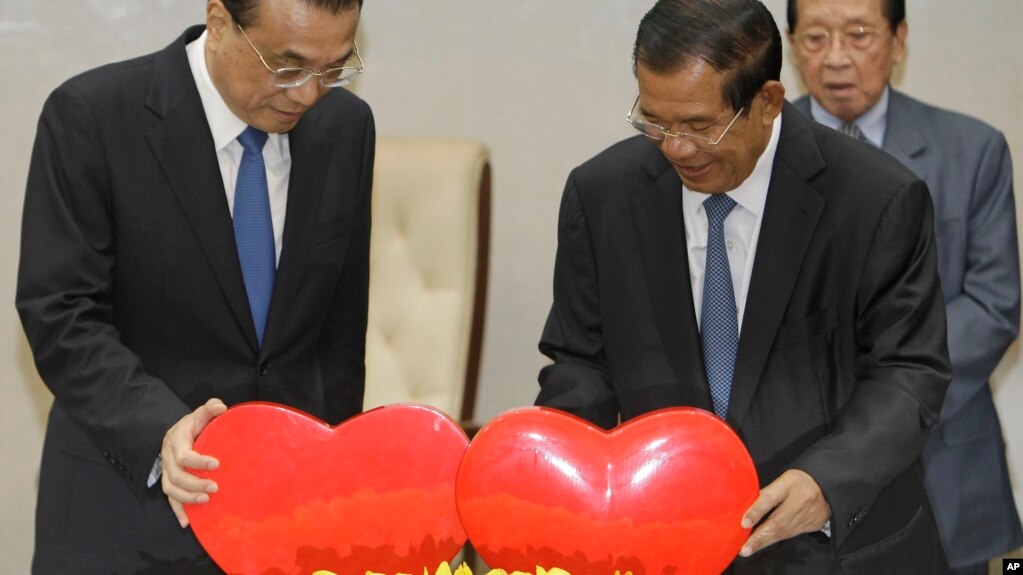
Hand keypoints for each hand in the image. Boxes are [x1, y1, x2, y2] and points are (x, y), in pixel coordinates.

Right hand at [160, 398, 227, 527]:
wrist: (177, 433)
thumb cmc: (192, 425)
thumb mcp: (199, 414)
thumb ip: (209, 409)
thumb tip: (221, 407)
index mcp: (176, 441)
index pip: (183, 455)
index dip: (198, 461)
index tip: (217, 464)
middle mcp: (167, 458)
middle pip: (176, 476)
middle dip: (195, 483)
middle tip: (215, 488)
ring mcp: (167, 472)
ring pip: (171, 489)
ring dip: (187, 498)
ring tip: (206, 501)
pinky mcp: (169, 482)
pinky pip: (170, 498)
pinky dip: (177, 511)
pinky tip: (187, 523)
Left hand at [738, 468, 830, 556]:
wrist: (827, 488)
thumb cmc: (798, 482)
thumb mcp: (782, 480)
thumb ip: (766, 493)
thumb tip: (747, 508)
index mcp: (790, 484)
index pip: (770, 498)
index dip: (757, 511)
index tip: (744, 523)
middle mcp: (800, 502)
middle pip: (777, 522)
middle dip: (759, 537)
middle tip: (745, 548)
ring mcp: (808, 516)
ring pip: (784, 532)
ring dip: (765, 541)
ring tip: (750, 549)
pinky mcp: (812, 526)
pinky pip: (791, 534)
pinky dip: (776, 539)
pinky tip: (764, 543)